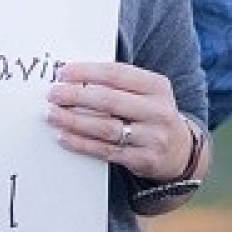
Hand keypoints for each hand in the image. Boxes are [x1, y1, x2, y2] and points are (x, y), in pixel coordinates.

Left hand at [45, 62, 193, 181]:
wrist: (179, 150)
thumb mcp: (144, 92)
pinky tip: (63, 136)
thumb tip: (70, 76)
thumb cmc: (148, 113)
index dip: (86, 72)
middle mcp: (158, 111)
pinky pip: (105, 150)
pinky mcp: (143, 160)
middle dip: (75, 96)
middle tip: (52, 94)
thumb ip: (115, 82)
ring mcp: (153, 137)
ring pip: (105, 128)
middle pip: (109, 100)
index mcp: (157, 87)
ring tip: (52, 114)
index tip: (63, 73)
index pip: (116, 74)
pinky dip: (81, 143)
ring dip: (73, 121)